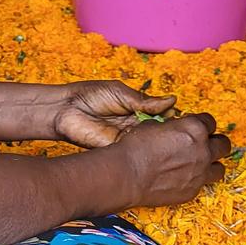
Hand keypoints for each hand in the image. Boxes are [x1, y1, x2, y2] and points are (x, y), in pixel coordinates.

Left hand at [53, 81, 174, 148]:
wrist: (66, 109)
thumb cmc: (90, 95)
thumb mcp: (121, 93)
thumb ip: (144, 101)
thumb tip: (172, 101)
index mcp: (136, 108)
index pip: (160, 114)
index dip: (170, 115)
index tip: (179, 115)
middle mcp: (134, 124)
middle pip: (158, 130)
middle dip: (168, 129)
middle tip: (177, 128)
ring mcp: (127, 137)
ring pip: (149, 142)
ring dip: (158, 140)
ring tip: (168, 136)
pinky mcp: (117, 148)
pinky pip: (135, 151)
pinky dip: (144, 148)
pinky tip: (152, 145)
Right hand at [116, 112, 228, 205]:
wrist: (128, 175)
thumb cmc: (136, 148)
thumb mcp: (152, 125)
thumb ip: (170, 127)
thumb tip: (171, 129)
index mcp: (194, 129)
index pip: (210, 122)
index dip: (202, 124)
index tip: (196, 127)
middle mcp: (203, 150)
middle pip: (223, 144)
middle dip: (215, 142)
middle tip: (205, 144)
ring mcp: (200, 172)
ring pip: (220, 168)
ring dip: (212, 164)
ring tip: (200, 164)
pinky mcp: (193, 190)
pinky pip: (203, 184)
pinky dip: (196, 180)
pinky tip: (184, 177)